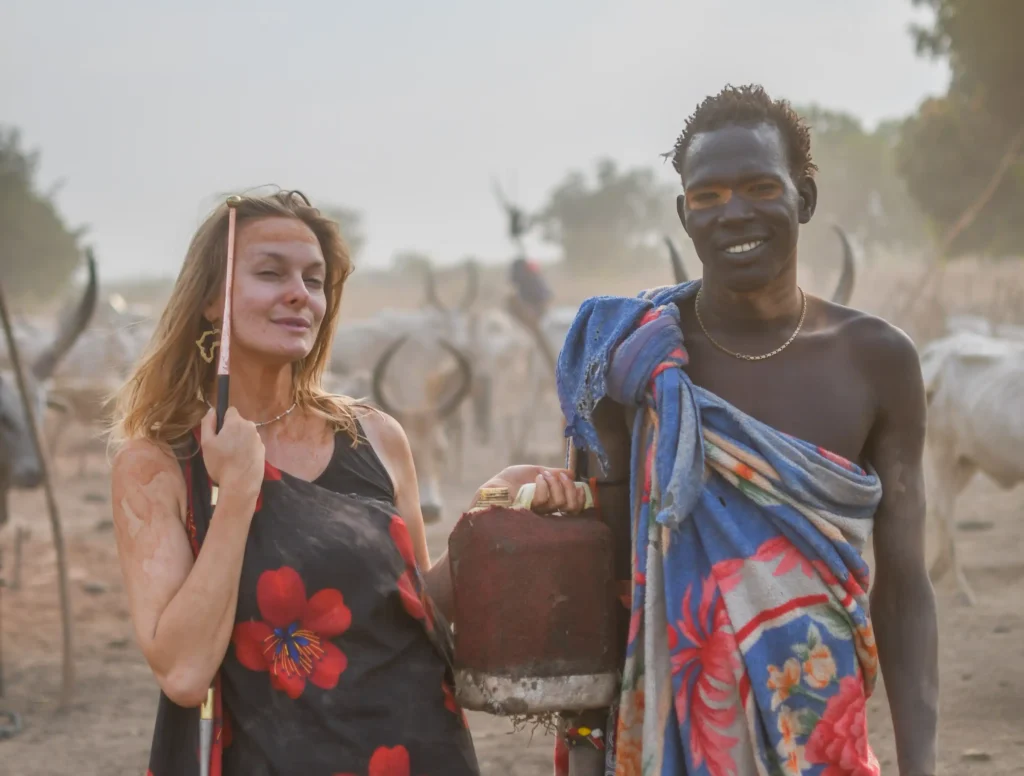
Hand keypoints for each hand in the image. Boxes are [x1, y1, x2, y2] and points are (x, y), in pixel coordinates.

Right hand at [200, 407, 264, 498]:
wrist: (241, 484)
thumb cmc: (220, 463)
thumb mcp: (206, 443)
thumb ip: (208, 423)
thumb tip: (212, 410)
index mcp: (237, 422)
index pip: (230, 411)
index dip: (223, 420)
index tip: (218, 433)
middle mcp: (251, 427)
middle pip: (238, 423)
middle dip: (231, 431)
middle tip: (222, 448)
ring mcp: (259, 439)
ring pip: (245, 434)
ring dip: (239, 441)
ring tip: (232, 457)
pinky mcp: (263, 451)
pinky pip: (252, 445)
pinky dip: (246, 450)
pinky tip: (241, 462)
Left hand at [473, 465, 587, 514]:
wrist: (493, 487)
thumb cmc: (512, 480)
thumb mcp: (535, 471)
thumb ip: (553, 473)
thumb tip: (572, 473)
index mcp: (551, 504)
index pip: (573, 509)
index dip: (580, 499)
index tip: (580, 486)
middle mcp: (546, 513)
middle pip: (569, 506)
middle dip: (568, 487)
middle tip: (557, 476)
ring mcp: (537, 515)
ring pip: (558, 502)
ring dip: (553, 483)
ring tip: (540, 476)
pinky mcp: (528, 513)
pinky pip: (543, 501)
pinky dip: (543, 485)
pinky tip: (535, 480)